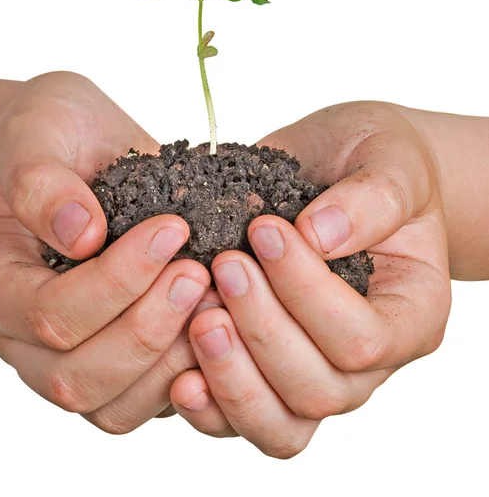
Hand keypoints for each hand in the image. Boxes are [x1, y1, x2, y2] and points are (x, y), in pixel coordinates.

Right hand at [0, 71, 209, 432]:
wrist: (73, 150)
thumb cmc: (50, 134)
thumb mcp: (37, 130)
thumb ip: (42, 180)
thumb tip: (82, 233)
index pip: (46, 313)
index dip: (115, 281)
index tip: (172, 229)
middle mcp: (18, 334)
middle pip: (75, 375)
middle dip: (148, 327)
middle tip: (200, 273)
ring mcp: (64, 355)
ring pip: (111, 406)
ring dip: (171, 360)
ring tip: (215, 300)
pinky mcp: (111, 362)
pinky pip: (143, 402)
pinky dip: (185, 377)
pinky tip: (217, 325)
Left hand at [169, 101, 450, 457]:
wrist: (340, 170)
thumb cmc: (371, 165)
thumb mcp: (389, 162)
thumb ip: (371, 199)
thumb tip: (318, 235)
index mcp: (409, 315)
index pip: (361, 337)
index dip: (305, 291)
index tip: (263, 229)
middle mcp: (366, 362)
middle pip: (316, 389)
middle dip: (261, 330)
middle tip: (224, 267)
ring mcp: (313, 373)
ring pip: (279, 424)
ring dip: (230, 377)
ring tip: (198, 318)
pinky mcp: (264, 371)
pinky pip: (240, 418)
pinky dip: (208, 406)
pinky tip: (178, 374)